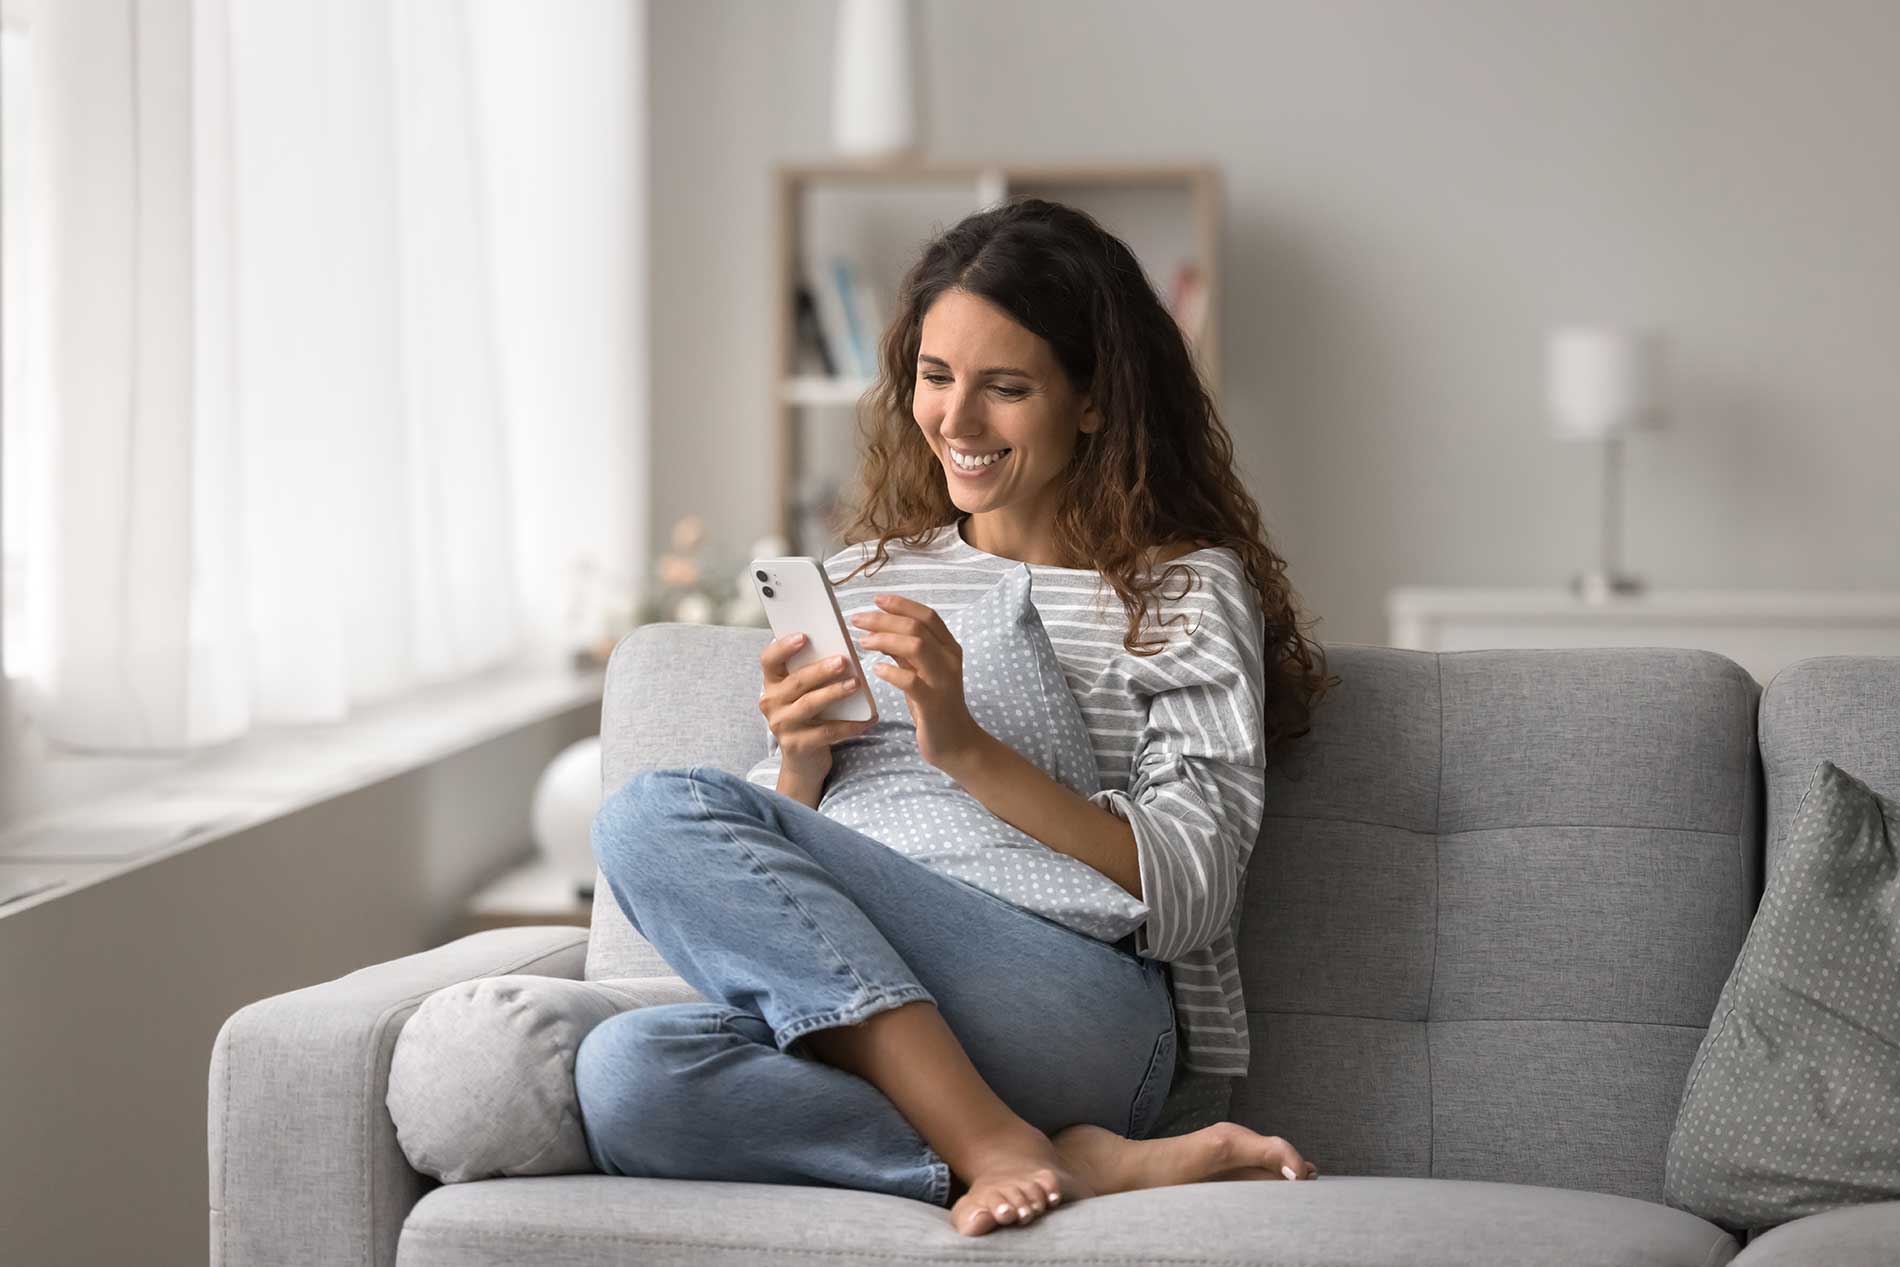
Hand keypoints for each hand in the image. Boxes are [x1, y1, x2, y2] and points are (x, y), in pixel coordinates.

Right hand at [757, 633, 875, 785]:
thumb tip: (842, 650)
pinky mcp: (797, 745)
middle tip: (843, 661)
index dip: (783, 647)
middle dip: (820, 670)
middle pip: (795, 682)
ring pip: (809, 704)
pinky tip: (869, 718)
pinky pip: (827, 732)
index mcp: (772, 683)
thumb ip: (813, 674)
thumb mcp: (804, 693)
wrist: (804, 760)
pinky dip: (850, 725)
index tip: (804, 636)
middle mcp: (771, 703)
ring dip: (834, 692)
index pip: (768, 660)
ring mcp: (782, 726)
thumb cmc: (809, 716)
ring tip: (855, 684)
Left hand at [849, 593, 989, 772]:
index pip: (927, 616)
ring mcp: (944, 681)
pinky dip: (891, 671)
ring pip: (916, 646)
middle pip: (917, 626)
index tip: (876, 600)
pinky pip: (911, 681)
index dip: (901, 604)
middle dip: (883, 619)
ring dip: (885, 639)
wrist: (956, 743)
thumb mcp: (920, 672)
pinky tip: (875, 669)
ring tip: (862, 642)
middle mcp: (949, 660)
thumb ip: (905, 651)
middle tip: (857, 620)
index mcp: (949, 648)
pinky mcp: (934, 703)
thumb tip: (881, 629)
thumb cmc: (935, 706)